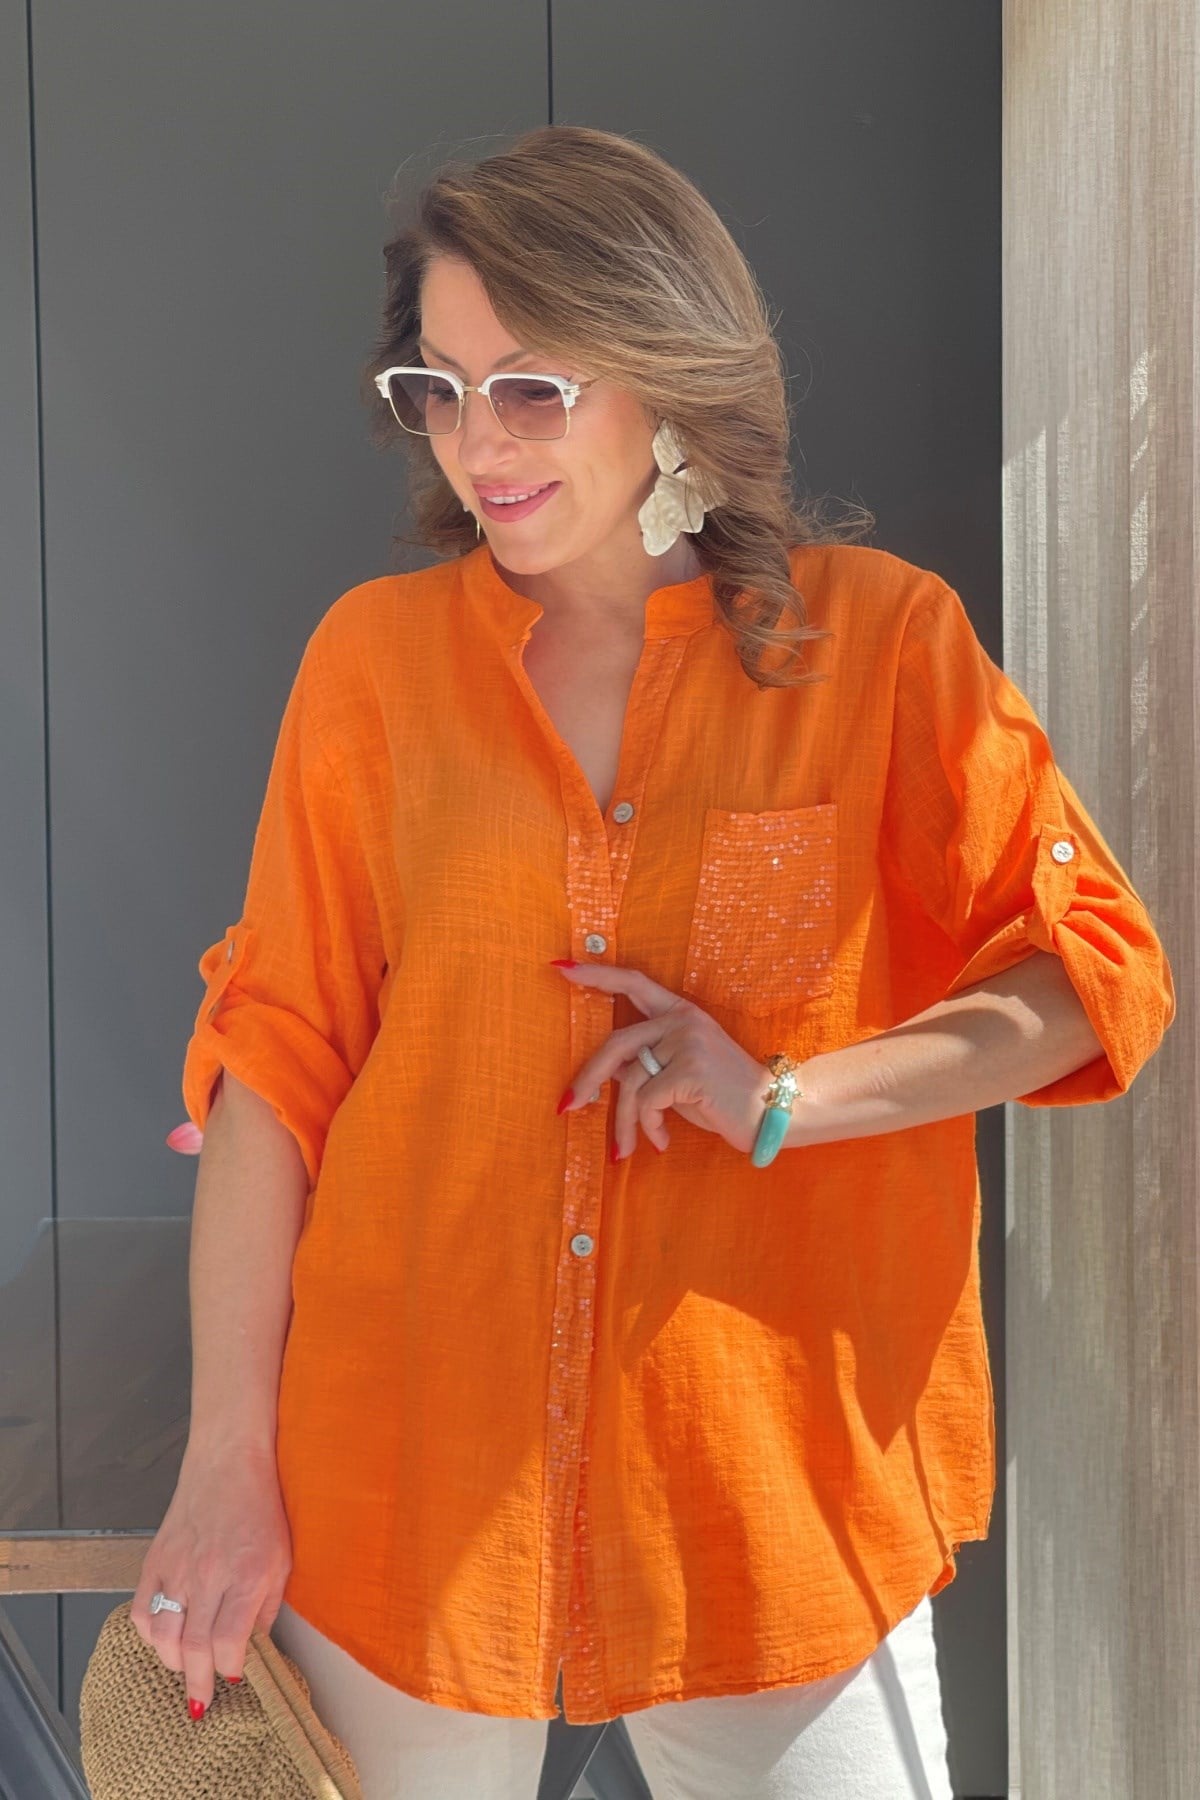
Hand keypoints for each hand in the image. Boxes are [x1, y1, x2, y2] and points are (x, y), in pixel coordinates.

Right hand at [130, 1438, 292, 1720]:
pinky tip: (165, 1637)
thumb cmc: (261, 1507)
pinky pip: (141, 1610)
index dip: (229, 1669)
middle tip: (202, 1700)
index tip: (235, 1676)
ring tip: (186, 1667)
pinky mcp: (156, 1558)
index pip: (228, 1643)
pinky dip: (149, 1633)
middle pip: (193, 1648)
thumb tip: (252, 1647)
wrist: (228, 1461)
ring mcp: (177, 1567)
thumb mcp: (282, 1558)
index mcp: (245, 1574)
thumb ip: (267, 1606)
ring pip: (162, 1635)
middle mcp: (208, 1574)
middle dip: (198, 1683)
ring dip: (173, 1662)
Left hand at [551, 959, 773, 1156]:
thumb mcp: (680, 1073)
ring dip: (625, 1121)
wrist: (773, 1112)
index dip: (598, 976)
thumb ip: (648, 1063)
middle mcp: (682, 1020)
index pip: (634, 983)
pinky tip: (661, 1142)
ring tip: (626, 1148)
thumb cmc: (724, 1097)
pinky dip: (648, 1127)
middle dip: (588, 1078)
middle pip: (616, 1043)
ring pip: (631, 1081)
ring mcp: (688, 1042)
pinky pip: (648, 1101)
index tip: (563, 969)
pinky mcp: (691, 1070)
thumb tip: (606, 1072)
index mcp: (681, 1013)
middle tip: (568, 1106)